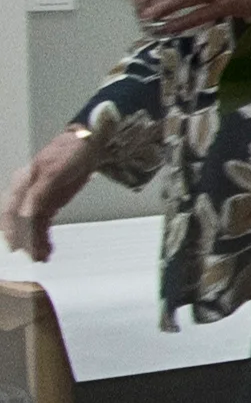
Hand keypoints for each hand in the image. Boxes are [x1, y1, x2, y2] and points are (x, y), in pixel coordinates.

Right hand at [5, 126, 92, 260]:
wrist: (88, 145)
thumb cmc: (69, 153)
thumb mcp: (54, 171)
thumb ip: (39, 192)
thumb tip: (26, 214)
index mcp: (23, 183)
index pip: (11, 210)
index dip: (12, 229)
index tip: (16, 246)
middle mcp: (26, 192)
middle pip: (20, 221)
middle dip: (25, 239)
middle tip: (33, 256)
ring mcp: (38, 198)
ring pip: (32, 224)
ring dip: (36, 241)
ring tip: (43, 257)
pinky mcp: (50, 202)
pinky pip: (43, 223)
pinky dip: (44, 236)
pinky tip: (48, 248)